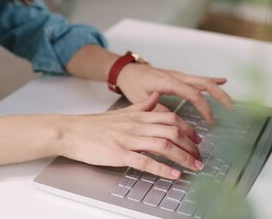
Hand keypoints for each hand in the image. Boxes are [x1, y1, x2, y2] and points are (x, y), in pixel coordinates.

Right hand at [58, 93, 203, 179]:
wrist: (71, 131)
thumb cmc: (93, 125)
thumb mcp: (121, 111)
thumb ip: (142, 106)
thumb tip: (157, 98)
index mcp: (137, 115)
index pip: (171, 117)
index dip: (188, 128)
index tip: (197, 139)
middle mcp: (136, 125)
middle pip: (172, 130)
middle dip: (191, 145)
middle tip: (200, 156)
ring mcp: (128, 140)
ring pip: (163, 145)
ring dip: (183, 157)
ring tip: (194, 167)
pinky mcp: (119, 154)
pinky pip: (145, 161)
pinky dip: (163, 169)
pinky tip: (174, 175)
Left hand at [117, 63, 233, 122]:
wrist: (127, 70)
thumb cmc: (132, 83)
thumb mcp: (140, 99)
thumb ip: (156, 109)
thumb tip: (171, 121)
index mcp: (168, 82)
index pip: (193, 94)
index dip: (204, 107)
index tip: (210, 120)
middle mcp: (176, 77)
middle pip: (204, 84)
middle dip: (219, 95)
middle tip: (231, 108)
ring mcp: (178, 75)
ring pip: (203, 80)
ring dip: (217, 90)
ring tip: (230, 101)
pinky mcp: (178, 76)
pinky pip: (197, 78)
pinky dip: (211, 80)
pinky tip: (222, 82)